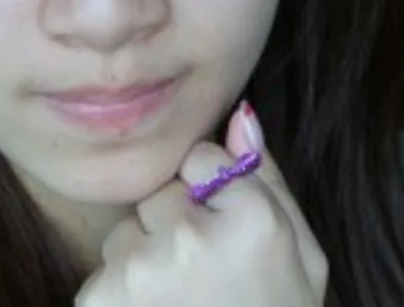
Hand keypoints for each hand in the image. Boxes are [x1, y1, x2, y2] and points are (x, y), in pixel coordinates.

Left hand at [75, 102, 327, 305]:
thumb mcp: (303, 255)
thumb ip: (268, 179)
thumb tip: (240, 114)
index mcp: (251, 221)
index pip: (199, 157)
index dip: (211, 195)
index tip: (225, 232)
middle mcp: (191, 239)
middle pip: (161, 193)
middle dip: (175, 224)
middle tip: (205, 277)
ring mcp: (140, 271)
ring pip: (128, 230)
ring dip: (145, 257)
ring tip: (180, 304)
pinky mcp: (100, 298)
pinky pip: (106, 267)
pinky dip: (122, 291)